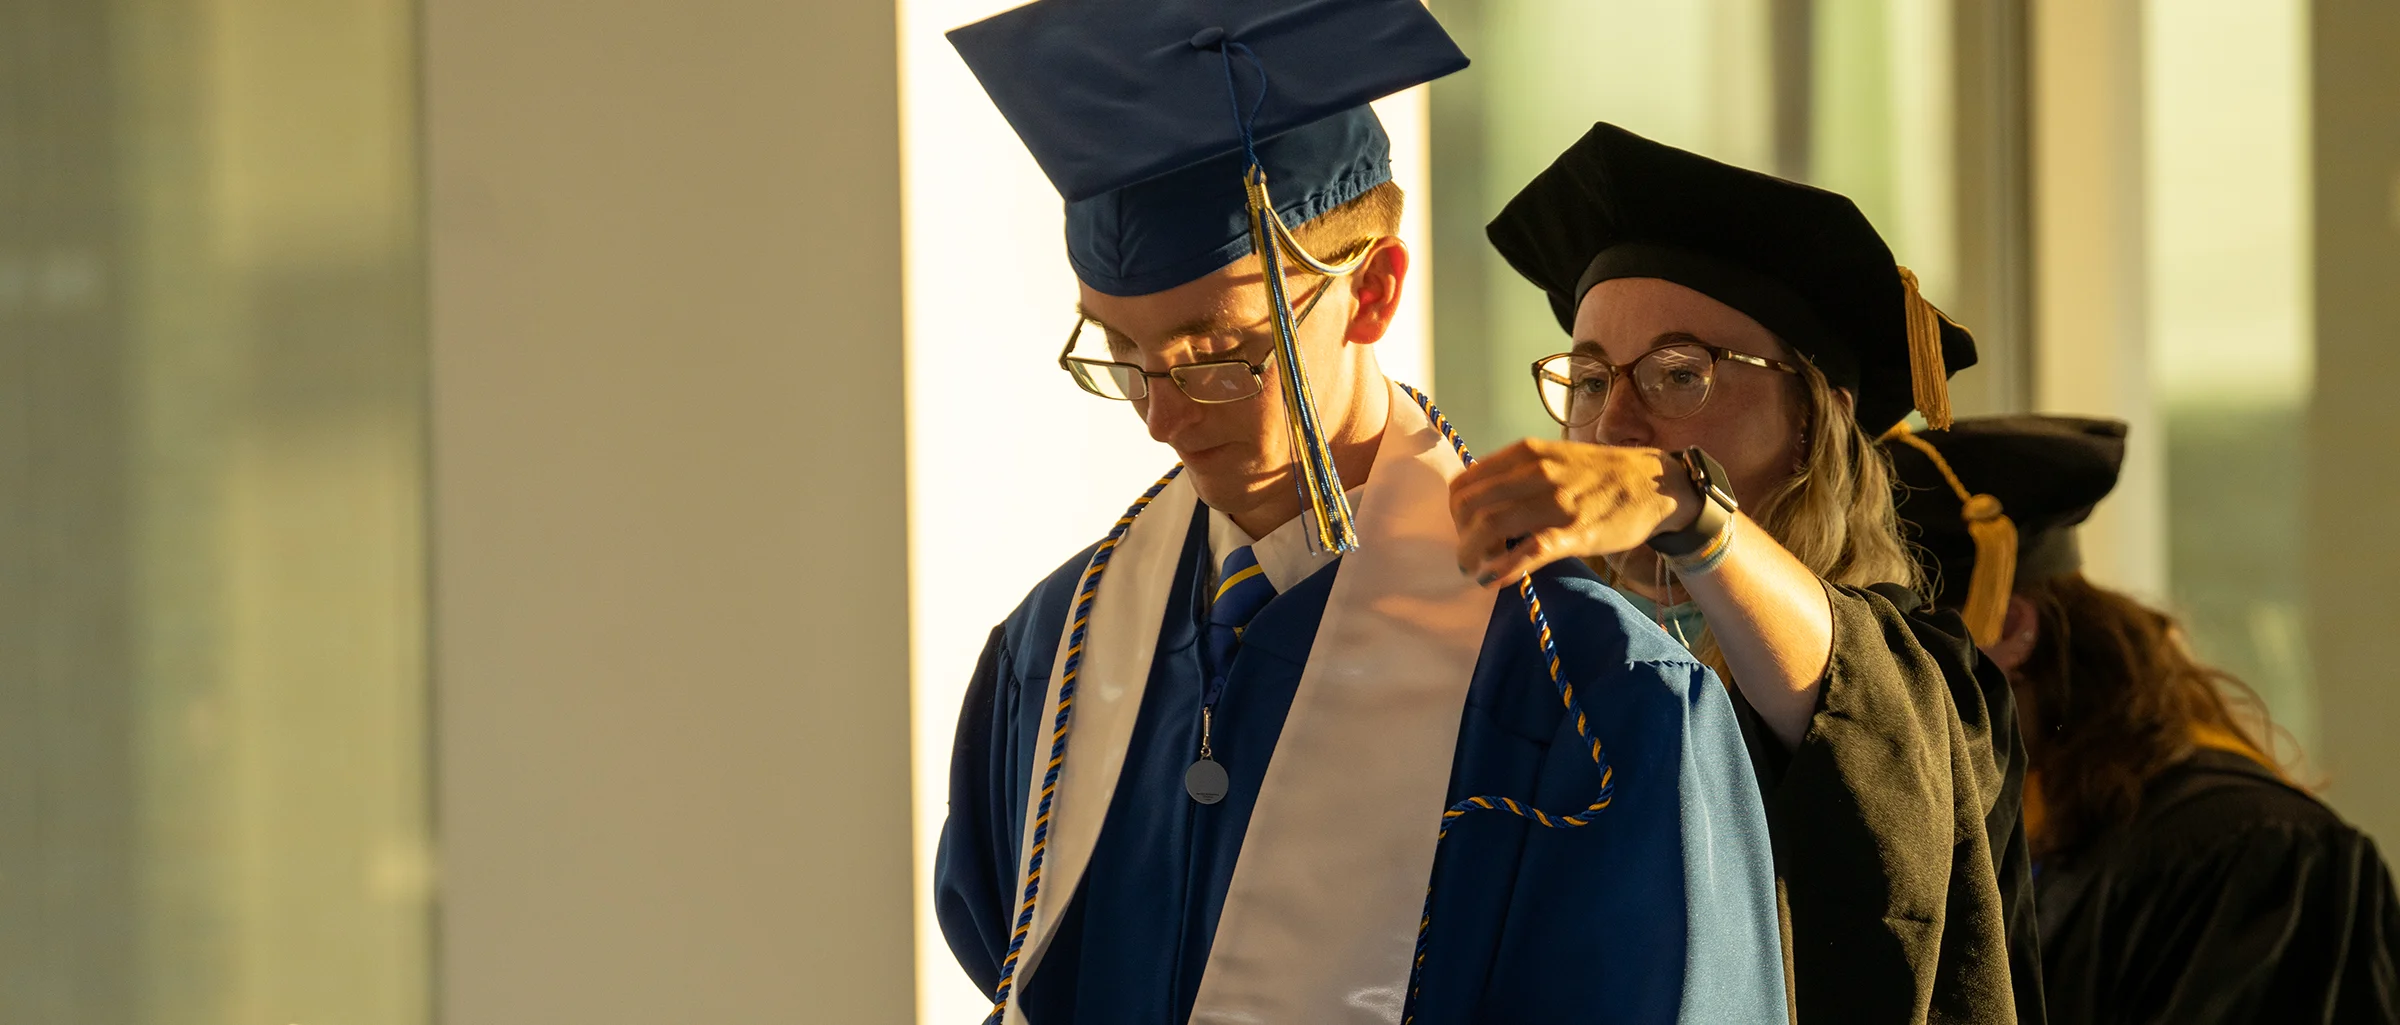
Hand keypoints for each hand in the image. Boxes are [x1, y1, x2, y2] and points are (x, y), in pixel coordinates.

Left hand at [1448, 439, 1698, 588]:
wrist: (1655, 483)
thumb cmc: (1599, 475)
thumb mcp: (1553, 459)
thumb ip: (1517, 475)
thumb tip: (1479, 504)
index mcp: (1526, 454)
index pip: (1465, 484)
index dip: (1456, 514)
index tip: (1466, 530)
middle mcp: (1536, 473)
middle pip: (1471, 507)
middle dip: (1461, 538)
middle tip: (1470, 556)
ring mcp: (1556, 503)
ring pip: (1491, 527)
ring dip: (1474, 556)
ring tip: (1477, 571)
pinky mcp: (1576, 532)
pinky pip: (1529, 551)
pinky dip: (1504, 569)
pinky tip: (1494, 580)